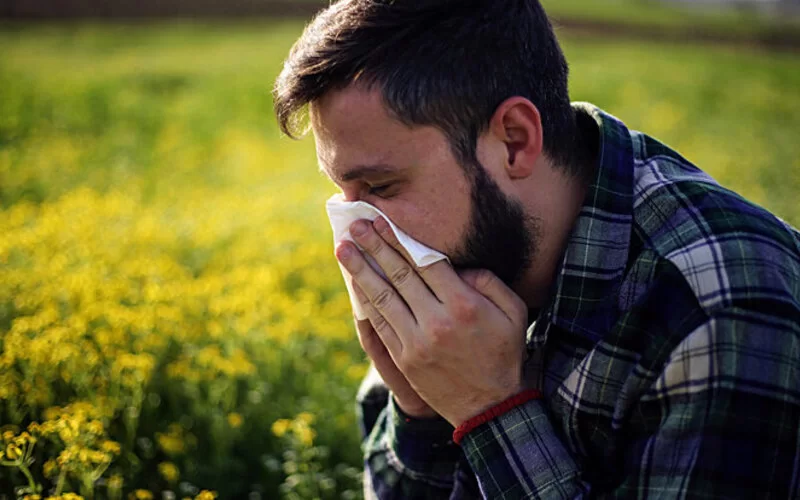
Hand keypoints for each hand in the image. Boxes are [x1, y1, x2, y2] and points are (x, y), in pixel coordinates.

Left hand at [336, 217, 528, 426]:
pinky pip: (380, 324)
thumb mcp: (514, 311)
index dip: (399, 239)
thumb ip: (488, 281)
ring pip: (382, 298)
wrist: (490, 406)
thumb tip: (456, 266)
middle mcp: (437, 321)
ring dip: (360, 271)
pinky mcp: (405, 358)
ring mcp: (417, 342)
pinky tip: (355, 284)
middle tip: (355, 226)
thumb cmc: (503, 352)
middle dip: (374, 247)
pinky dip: (365, 302)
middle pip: (399, 275)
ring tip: (343, 250)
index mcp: (464, 305)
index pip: (425, 263)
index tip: (382, 222)